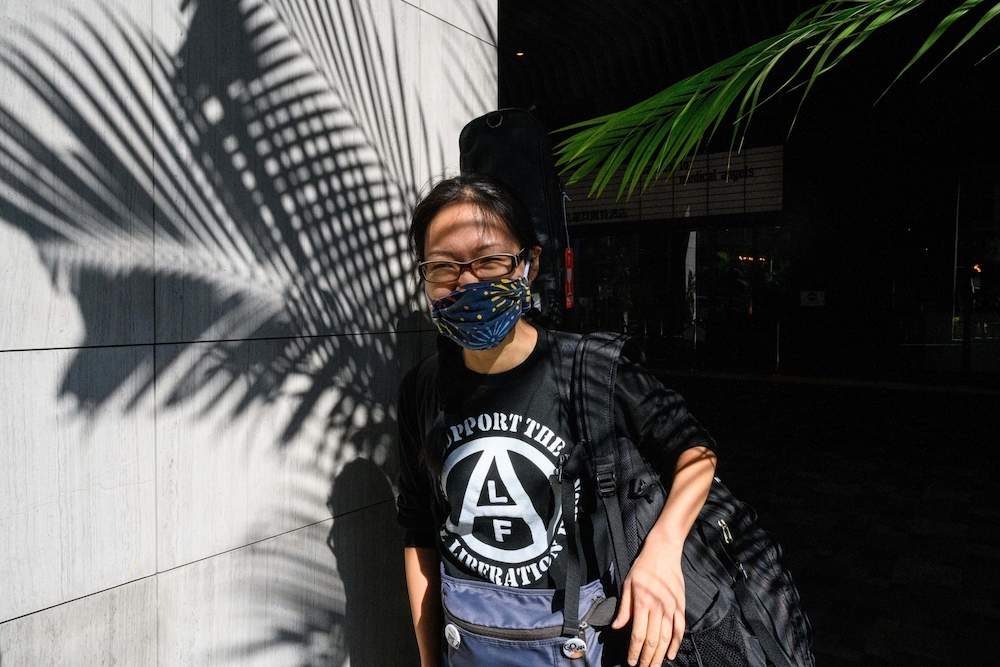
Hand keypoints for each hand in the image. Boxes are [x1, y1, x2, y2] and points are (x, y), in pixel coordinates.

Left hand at [611, 539, 684, 666]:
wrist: (664, 552)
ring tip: (654, 666)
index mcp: (642, 603)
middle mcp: (658, 608)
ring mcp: (671, 608)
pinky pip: (680, 629)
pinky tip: (671, 654)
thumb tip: (617, 627)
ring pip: (667, 638)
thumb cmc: (643, 567)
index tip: (630, 661)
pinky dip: (676, 643)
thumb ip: (624, 608)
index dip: (634, 650)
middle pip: (653, 640)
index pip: (638, 634)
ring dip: (660, 655)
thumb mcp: (628, 584)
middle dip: (646, 657)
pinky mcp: (680, 606)